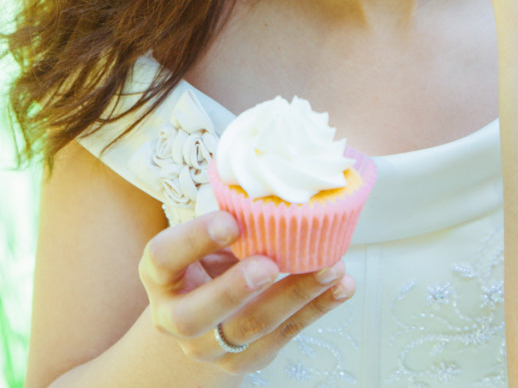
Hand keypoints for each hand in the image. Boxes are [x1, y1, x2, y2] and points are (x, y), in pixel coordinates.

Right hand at [139, 211, 354, 375]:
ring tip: (331, 266)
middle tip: (269, 263)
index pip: (164, 258)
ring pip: (251, 326)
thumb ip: (227, 218)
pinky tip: (342, 286)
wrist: (201, 324)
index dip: (193, 239)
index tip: (229, 220)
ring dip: (295, 295)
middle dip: (234, 289)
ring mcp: (211, 346)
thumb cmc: (206, 262)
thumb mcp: (203, 241)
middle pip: (197, 314)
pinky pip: (285, 334)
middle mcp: (176, 318)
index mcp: (160, 276)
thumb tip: (272, 172)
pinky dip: (317, 308)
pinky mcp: (247, 359)